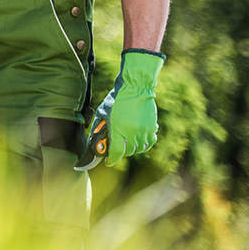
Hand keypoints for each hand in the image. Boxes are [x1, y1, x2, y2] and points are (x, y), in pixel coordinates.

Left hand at [92, 49, 164, 166]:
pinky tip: (138, 140)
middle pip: (127, 152)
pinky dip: (144, 144)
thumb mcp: (103, 112)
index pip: (116, 153)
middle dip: (120, 153)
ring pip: (138, 149)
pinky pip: (149, 142)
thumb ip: (99, 127)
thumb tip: (96, 140)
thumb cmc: (116, 99)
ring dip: (132, 149)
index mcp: (118, 129)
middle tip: (116, 148)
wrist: (136, 87)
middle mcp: (132, 133)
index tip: (108, 162)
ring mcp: (144, 131)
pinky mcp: (152, 127)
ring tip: (126, 142)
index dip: (111, 160)